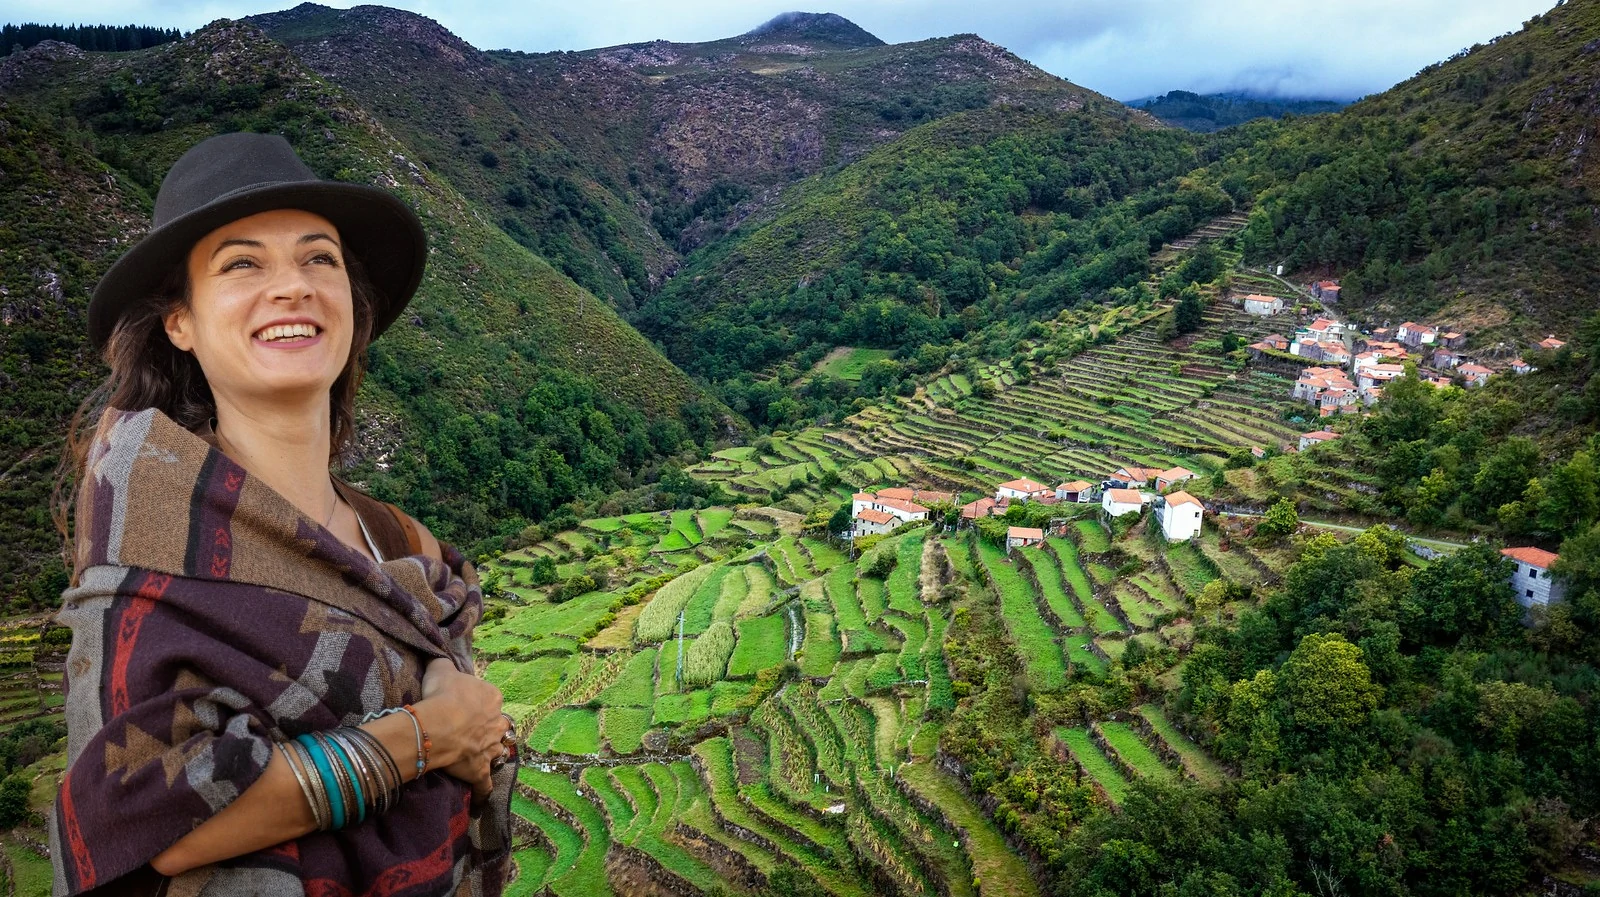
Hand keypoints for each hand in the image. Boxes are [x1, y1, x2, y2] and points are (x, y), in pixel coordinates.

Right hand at [414, 658, 507, 798]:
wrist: (438, 724)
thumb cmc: (442, 694)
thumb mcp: (441, 669)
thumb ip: (444, 664)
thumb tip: (440, 660)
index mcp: (492, 697)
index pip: (490, 699)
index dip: (479, 704)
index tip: (465, 708)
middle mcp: (498, 723)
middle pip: (500, 726)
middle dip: (492, 729)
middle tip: (474, 733)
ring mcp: (491, 749)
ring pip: (498, 752)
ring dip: (491, 755)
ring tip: (480, 759)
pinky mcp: (481, 771)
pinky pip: (485, 785)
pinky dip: (483, 792)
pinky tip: (480, 800)